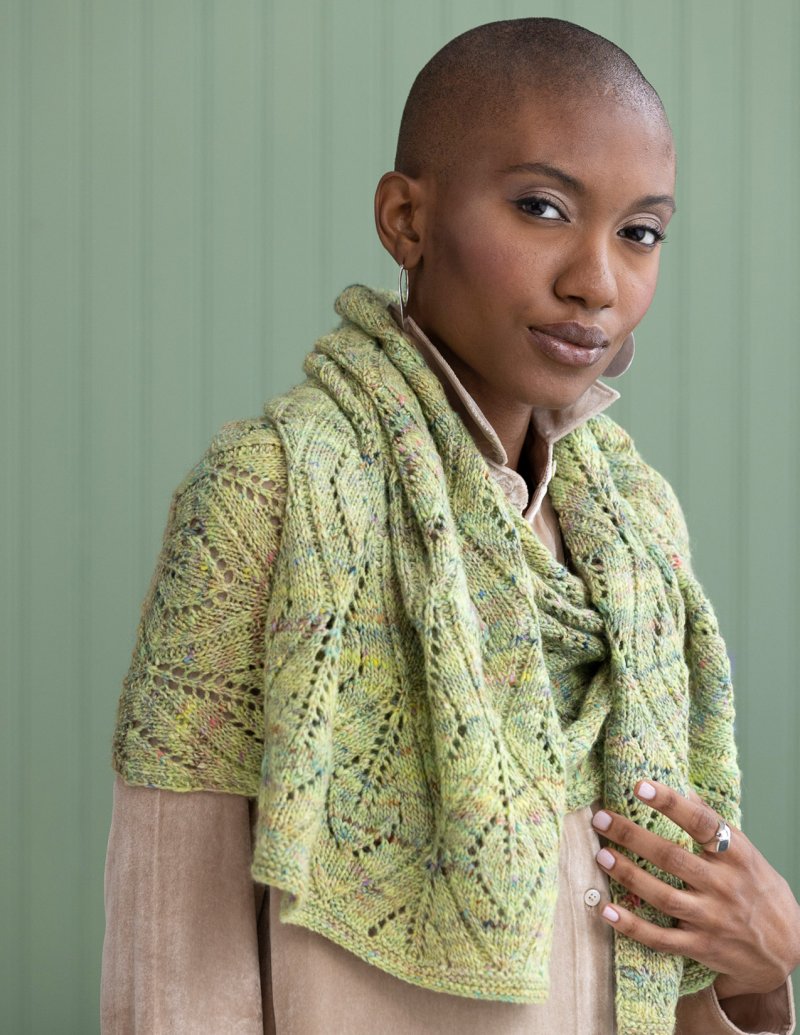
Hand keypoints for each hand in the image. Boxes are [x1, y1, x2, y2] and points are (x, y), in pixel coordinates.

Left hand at [591, 778, 799, 998]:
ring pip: (662, 896)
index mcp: (736, 856)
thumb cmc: (758, 889)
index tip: (639, 786)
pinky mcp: (701, 947)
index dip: (670, 803)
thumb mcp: (747, 852)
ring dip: (628, 875)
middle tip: (601, 819)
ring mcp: (712, 918)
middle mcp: (724, 886)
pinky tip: (607, 911)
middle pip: (671, 857)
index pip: (701, 823)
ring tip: (602, 855)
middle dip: (631, 836)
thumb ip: (715, 825)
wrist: (787, 947)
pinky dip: (632, 926)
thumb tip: (684, 789)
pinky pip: (661, 939)